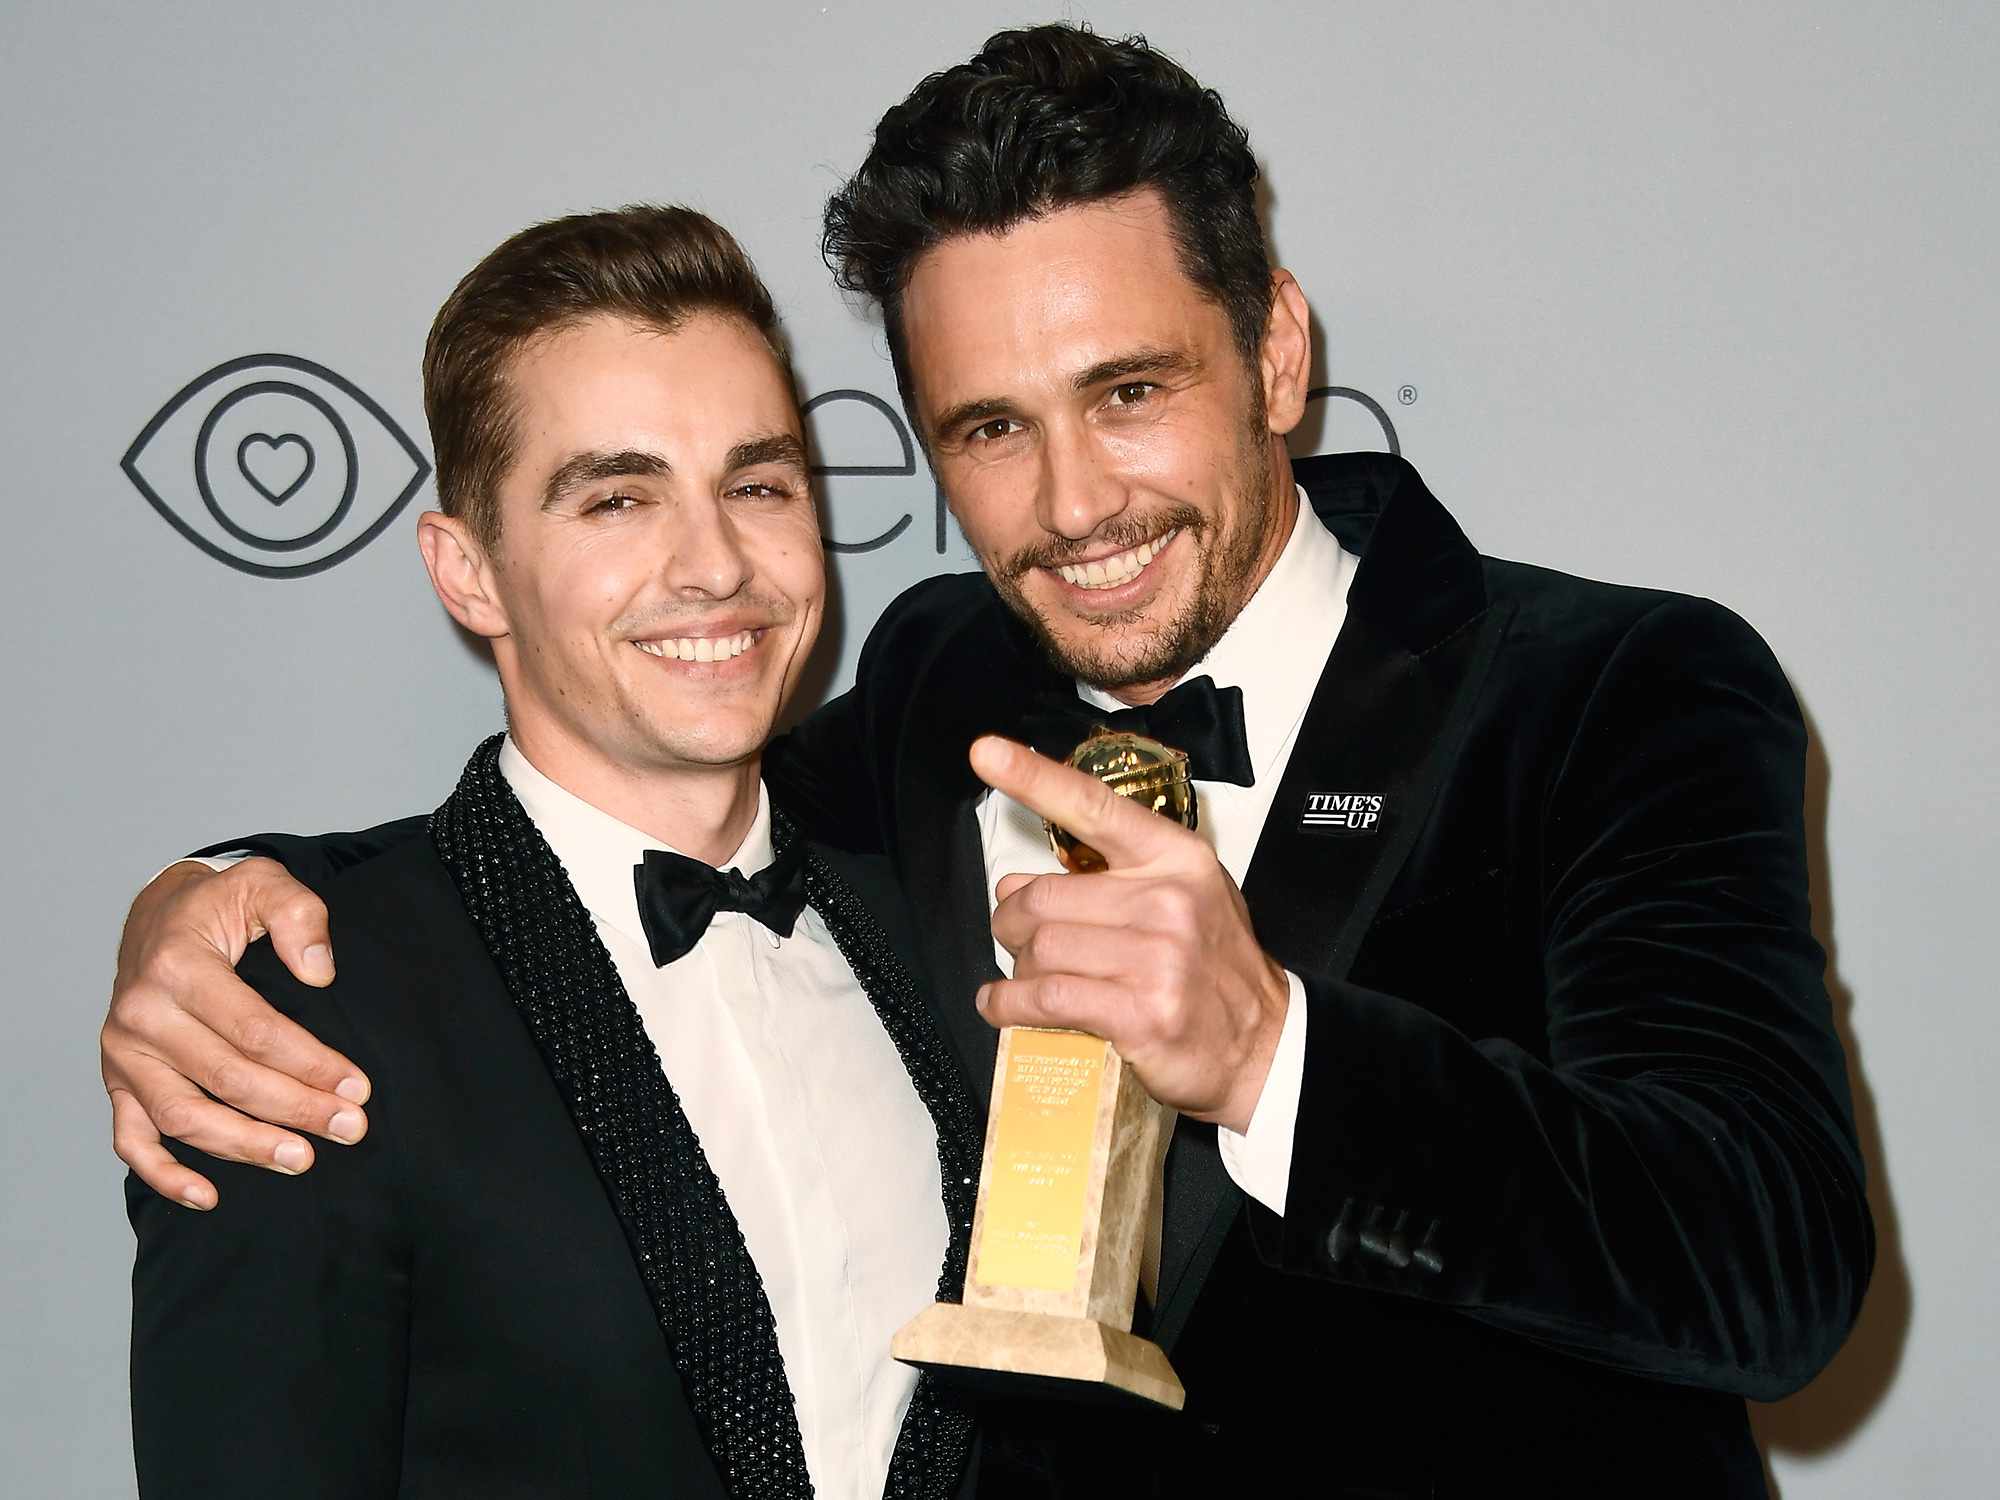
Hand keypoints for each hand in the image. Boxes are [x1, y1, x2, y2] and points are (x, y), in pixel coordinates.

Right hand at [102, 858, 368, 1207]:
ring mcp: (124, 1053)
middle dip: (295, 1109)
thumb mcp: (264, 882)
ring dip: (244, 1146)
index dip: (309, 1063)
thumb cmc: (217, 904)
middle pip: (227, 1079)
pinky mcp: (118, 1080)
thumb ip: (298, 914)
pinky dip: (164, 1174)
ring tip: (302, 1159)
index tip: (356, 1087)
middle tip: (350, 1128)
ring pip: (184, 1117)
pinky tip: (208, 1194)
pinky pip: (131, 1139)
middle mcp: (142, 1015)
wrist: (157, 915)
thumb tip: (320, 971)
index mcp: (178, 967)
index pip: (254, 1030)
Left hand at [971, 735, 1289, 1133]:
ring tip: (1022, 977)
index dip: (1033, 777)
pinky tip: (1000, 1005)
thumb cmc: (1213, 968)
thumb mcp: (1179, 899)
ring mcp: (1155, 958)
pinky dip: (1009, 1004)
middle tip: (1013, 938)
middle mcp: (1166, 900)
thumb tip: (1015, 882)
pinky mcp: (1140, 1013)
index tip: (987, 752)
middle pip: (1044, 897)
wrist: (1263, 1043)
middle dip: (1012, 922)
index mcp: (1174, 858)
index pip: (1093, 806)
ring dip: (1017, 967)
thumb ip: (1105, 881)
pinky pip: (1047, 997)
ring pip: (1040, 949)